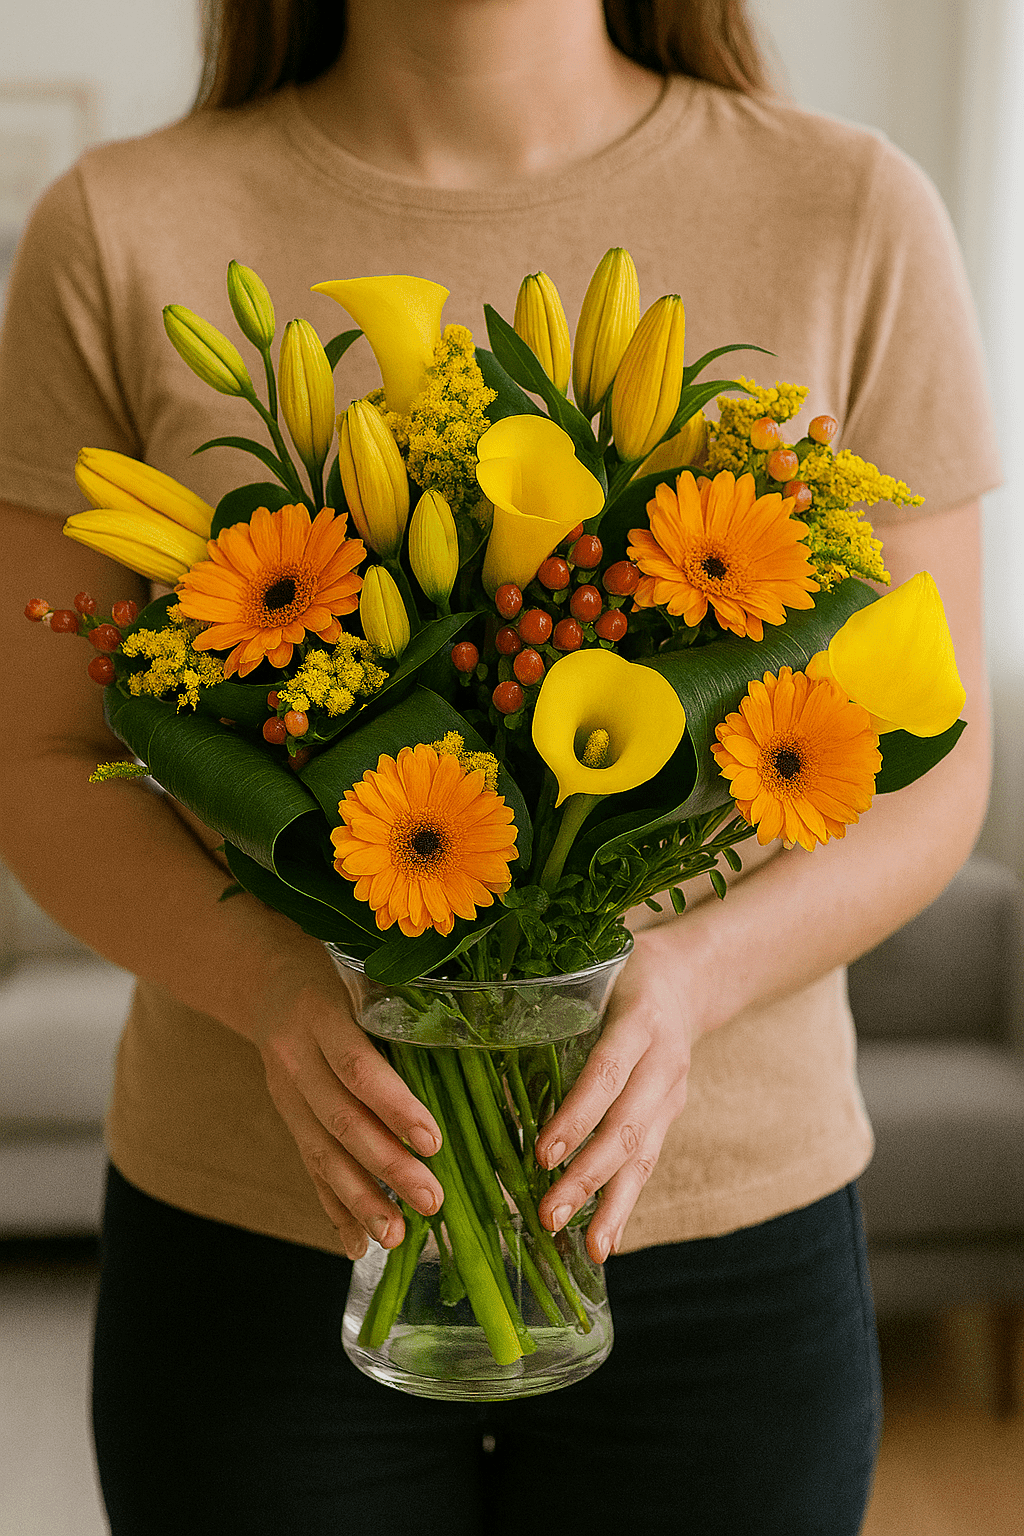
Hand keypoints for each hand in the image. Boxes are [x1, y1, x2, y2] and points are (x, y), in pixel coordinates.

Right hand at [250, 947, 445, 1258]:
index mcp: (320, 1016)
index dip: (395, 1107)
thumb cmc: (336, 972)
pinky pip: (308, 1167)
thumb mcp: (363, 973)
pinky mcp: (285, 1118)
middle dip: (388, 1167)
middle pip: (342, 1121)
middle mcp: (295, 1058)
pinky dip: (332, 1209)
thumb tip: (482, 1038)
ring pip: (321, 1154)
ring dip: (359, 1201)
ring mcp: (284, 1093)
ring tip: (396, 1237)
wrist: (262, 979)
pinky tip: (356, 1246)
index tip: (434, 1141)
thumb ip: (405, 1006)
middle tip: (434, 1202)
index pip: (358, 1068)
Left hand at [534, 926, 700, 1262]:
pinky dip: (624, 1204)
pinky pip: (648, 1165)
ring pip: (644, 1155)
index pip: (608, 1073)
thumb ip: (550, 1003)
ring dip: (611, 1205)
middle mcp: (663, 1061)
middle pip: (627, 1126)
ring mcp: (671, 1095)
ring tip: (588, 1250)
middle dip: (587, 1175)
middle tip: (548, 1214)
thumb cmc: (621, 970)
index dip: (578, 1115)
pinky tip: (604, 1242)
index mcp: (640, 1019)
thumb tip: (475, 1039)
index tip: (543, 1154)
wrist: (690, 979)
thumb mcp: (592, 970)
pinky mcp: (670, 1117)